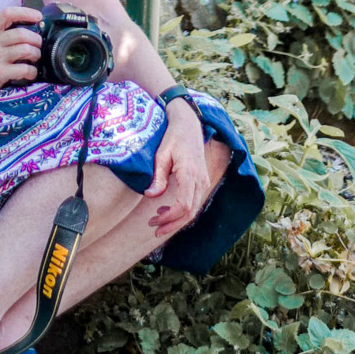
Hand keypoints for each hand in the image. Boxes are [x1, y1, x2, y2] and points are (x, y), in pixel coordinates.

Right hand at [0, 7, 42, 100]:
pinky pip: (25, 69)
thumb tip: (30, 25)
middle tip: (38, 45)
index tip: (38, 16)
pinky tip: (30, 73)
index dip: (25, 12)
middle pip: (22, 34)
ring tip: (35, 58)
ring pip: (26, 50)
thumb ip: (3, 31)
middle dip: (36, 39)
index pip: (8, 13)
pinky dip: (32, 71)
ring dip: (36, 54)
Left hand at [148, 99, 210, 234]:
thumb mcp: (162, 154)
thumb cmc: (173, 137)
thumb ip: (158, 177)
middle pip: (190, 212)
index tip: (154, 220)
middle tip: (154, 229)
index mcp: (190, 174)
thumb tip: (151, 196)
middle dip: (172, 224)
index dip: (170, 217)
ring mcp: (203, 181)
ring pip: (193, 210)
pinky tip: (165, 210)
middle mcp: (200, 180)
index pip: (184, 205)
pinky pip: (194, 202)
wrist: (189, 125)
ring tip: (156, 220)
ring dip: (176, 219)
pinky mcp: (202, 181)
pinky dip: (181, 211)